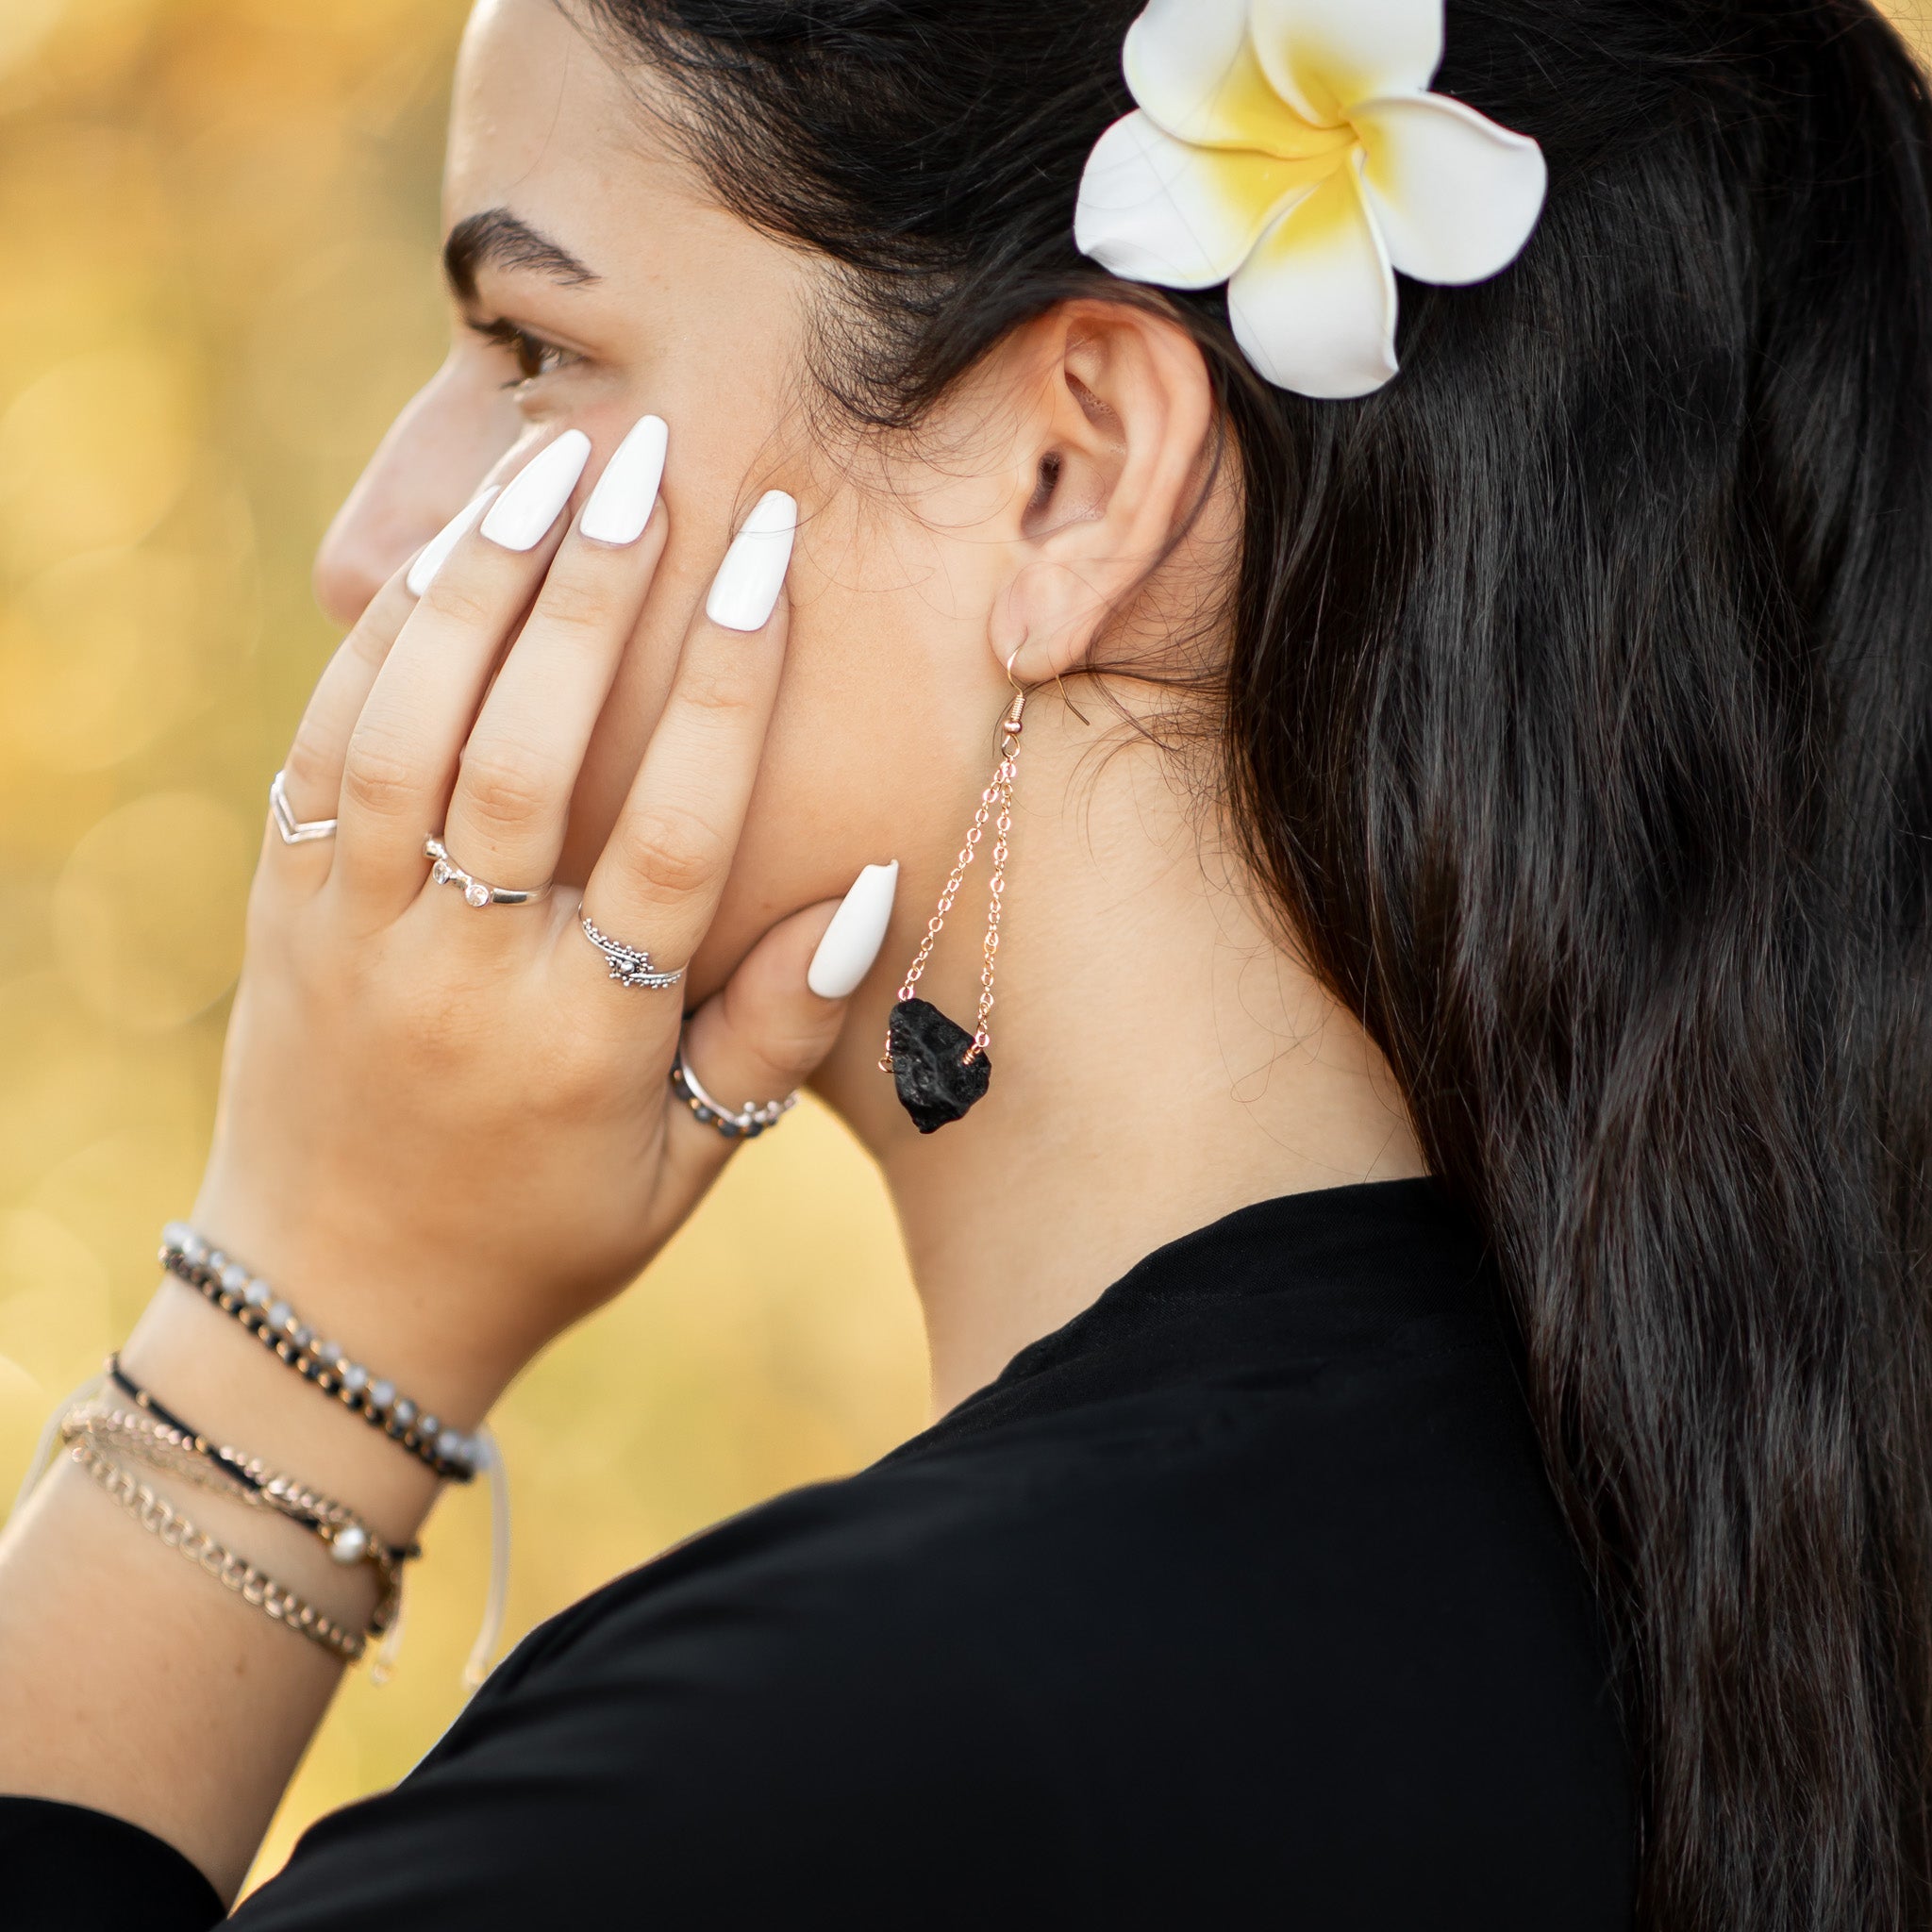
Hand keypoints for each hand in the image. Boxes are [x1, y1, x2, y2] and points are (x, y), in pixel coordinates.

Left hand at [189, 429, 852, 1418]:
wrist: (334, 1300)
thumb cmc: (548, 1231)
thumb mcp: (689, 1167)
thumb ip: (775, 1032)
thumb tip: (867, 884)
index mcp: (585, 1039)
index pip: (674, 833)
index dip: (727, 686)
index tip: (766, 558)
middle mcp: (463, 971)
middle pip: (529, 750)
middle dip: (594, 594)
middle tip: (648, 463)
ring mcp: (354, 933)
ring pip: (408, 727)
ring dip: (480, 585)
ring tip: (546, 468)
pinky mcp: (282, 909)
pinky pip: (321, 749)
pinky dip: (379, 640)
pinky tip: (442, 555)